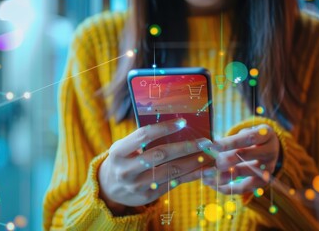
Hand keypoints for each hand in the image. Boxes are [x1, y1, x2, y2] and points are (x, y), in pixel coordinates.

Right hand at [98, 118, 212, 213]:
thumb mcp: (124, 147)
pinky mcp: (147, 197)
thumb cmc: (123, 159)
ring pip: (170, 172)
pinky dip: (190, 176)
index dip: (164, 128)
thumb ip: (143, 139)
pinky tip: (204, 170)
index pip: (143, 136)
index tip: (183, 122)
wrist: (109, 188)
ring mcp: (136, 185)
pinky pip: (173, 184)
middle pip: (161, 155)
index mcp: (118, 152)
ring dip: (193, 163)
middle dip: (186, 147)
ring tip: (209, 155)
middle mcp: (126, 169)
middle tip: (205, 141)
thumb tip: (177, 125)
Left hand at [203, 124, 279, 193]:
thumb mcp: (244, 133)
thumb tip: (210, 150)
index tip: (214, 145)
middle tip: (212, 162)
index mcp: (265, 134)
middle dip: (227, 159)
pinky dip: (227, 188)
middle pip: (246, 155)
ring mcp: (268, 167)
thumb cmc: (251, 138)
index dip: (231, 142)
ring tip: (206, 177)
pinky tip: (213, 185)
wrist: (268, 148)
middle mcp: (270, 151)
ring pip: (243, 172)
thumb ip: (230, 141)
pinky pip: (244, 188)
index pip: (249, 138)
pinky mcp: (262, 182)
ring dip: (222, 175)